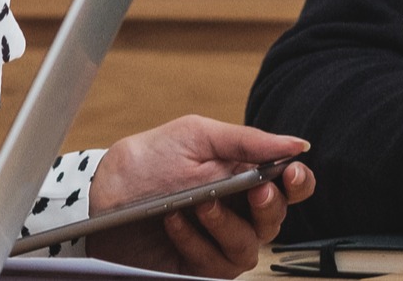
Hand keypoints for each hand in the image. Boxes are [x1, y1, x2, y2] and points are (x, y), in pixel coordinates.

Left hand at [82, 114, 315, 276]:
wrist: (102, 191)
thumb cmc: (148, 161)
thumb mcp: (196, 137)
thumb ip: (246, 141)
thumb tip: (296, 145)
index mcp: (245, 177)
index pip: (290, 187)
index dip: (300, 183)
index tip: (292, 173)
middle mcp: (238, 214)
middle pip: (276, 221)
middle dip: (269, 206)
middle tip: (255, 190)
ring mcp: (218, 243)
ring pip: (247, 247)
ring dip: (226, 223)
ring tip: (201, 202)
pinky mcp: (197, 267)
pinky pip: (213, 263)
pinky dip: (195, 240)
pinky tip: (176, 220)